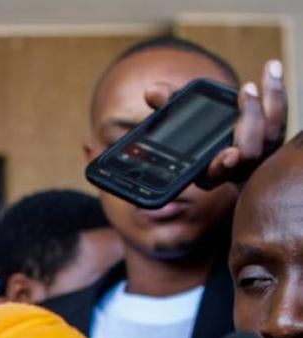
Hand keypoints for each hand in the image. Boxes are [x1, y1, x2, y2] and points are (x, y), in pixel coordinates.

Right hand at [144, 59, 286, 184]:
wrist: (214, 126)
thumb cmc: (189, 126)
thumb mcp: (174, 116)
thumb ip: (164, 105)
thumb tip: (152, 92)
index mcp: (207, 172)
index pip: (217, 173)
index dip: (224, 165)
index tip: (230, 154)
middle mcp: (236, 168)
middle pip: (251, 152)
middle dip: (252, 120)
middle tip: (247, 90)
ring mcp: (257, 154)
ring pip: (272, 134)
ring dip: (272, 100)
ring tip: (268, 69)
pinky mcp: (271, 137)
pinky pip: (280, 119)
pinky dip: (277, 93)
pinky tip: (272, 68)